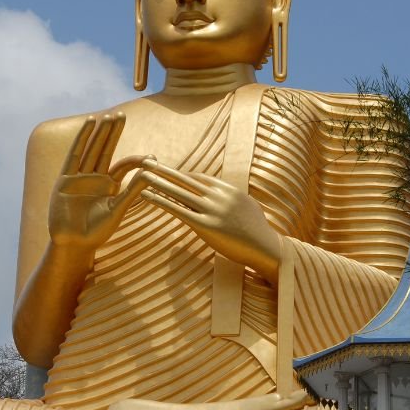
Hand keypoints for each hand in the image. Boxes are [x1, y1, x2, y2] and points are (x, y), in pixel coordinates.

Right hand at [48, 113, 149, 256]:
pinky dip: (82, 138)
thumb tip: (151, 172)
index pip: (123, 166)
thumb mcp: (118, 209)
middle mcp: (95, 178)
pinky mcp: (66, 178)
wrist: (74, 244)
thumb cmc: (97, 232)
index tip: (151, 156)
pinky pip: (75, 154)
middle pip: (106, 150)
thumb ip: (133, 190)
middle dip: (113, 133)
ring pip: (92, 149)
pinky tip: (89, 124)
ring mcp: (80, 177)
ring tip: (108, 116)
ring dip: (100, 132)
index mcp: (109, 186)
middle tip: (121, 115)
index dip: (136, 160)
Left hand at [140, 159, 282, 282]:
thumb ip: (231, 199)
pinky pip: (178, 210)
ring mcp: (212, 210)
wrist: (267, 248)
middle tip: (147, 161)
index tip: (165, 170)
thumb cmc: (257, 232)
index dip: (180, 175)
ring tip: (142, 175)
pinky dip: (161, 201)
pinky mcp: (206, 225)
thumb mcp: (246, 207)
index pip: (199, 178)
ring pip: (179, 192)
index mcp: (228, 190)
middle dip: (164, 171)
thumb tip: (222, 196)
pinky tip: (147, 196)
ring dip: (158, 182)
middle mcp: (218, 196)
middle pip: (185, 180)